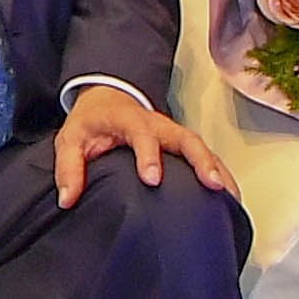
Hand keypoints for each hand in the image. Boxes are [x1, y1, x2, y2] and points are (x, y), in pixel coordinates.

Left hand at [51, 84, 237, 209]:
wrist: (108, 100)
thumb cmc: (91, 122)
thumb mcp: (70, 139)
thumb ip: (68, 167)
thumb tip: (68, 198)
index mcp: (129, 119)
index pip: (142, 134)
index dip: (149, 155)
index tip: (153, 179)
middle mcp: (157, 124)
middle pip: (186, 138)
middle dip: (201, 161)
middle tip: (212, 184)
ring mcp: (173, 133)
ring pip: (201, 148)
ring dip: (217, 169)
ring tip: (230, 196)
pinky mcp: (182, 145)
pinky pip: (205, 156)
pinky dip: (221, 173)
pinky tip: (231, 196)